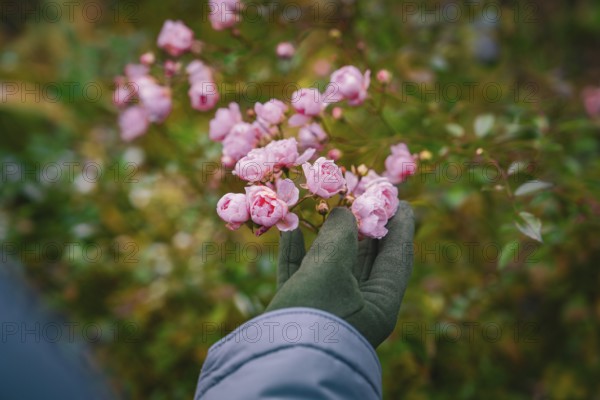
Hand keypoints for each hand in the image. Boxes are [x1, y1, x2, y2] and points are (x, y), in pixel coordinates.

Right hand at [266, 202, 414, 347]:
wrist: (274, 363)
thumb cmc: (312, 313)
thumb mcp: (330, 268)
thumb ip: (339, 235)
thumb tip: (342, 213)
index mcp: (379, 303)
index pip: (397, 257)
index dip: (400, 225)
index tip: (399, 200)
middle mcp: (358, 307)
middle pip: (365, 259)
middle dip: (360, 227)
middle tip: (359, 197)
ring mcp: (328, 309)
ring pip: (331, 264)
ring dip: (324, 236)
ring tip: (324, 206)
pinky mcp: (300, 310)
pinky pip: (303, 274)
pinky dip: (298, 252)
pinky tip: (290, 229)